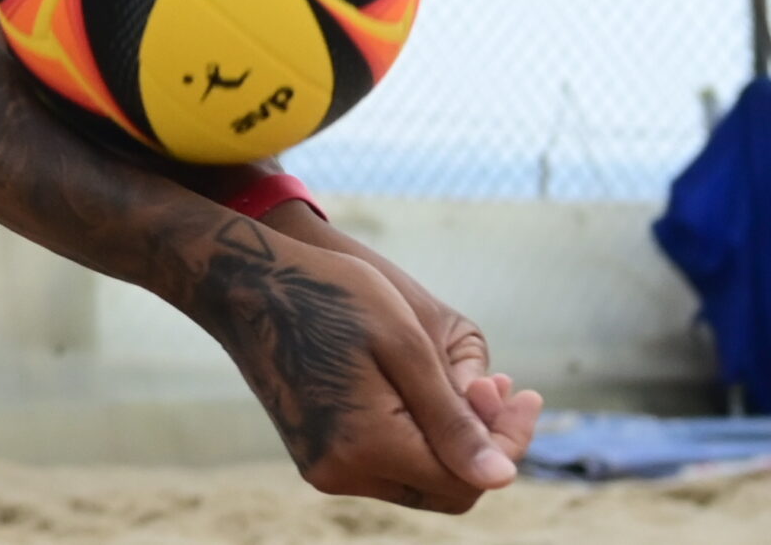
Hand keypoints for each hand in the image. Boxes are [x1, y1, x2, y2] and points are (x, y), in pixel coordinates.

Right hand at [191, 216, 537, 511]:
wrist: (242, 281)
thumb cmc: (328, 295)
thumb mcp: (404, 345)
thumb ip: (453, 418)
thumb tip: (502, 479)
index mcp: (368, 448)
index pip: (467, 481)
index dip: (507, 444)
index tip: (527, 393)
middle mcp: (341, 473)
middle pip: (443, 489)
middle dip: (482, 442)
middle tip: (503, 387)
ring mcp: (322, 466)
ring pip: (414, 477)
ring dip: (449, 437)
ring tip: (468, 381)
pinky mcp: (313, 451)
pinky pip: (382, 462)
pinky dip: (413, 433)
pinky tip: (421, 388)